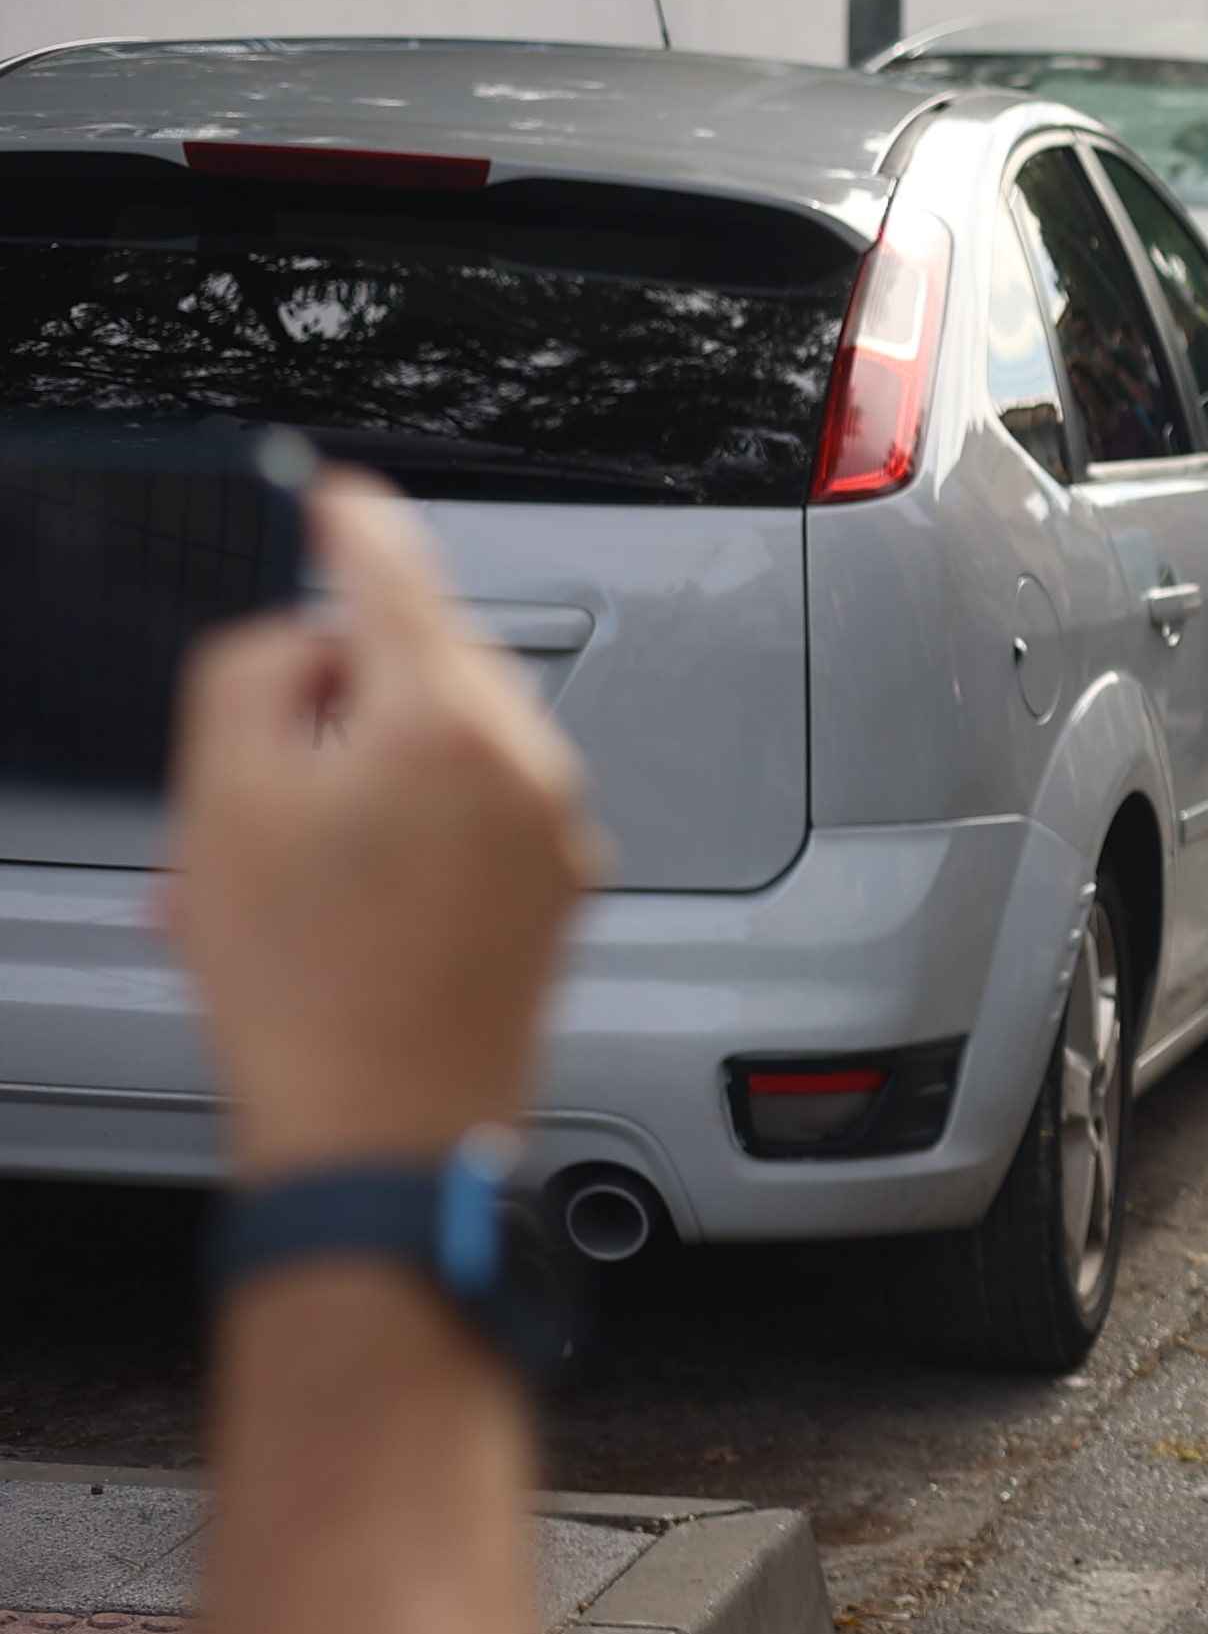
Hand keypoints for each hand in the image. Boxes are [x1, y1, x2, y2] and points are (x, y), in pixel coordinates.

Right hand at [165, 472, 603, 1178]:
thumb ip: (255, 674)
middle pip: (426, 666)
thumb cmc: (304, 985)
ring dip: (362, 777)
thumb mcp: (221, 795)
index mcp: (450, 721)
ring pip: (447, 749)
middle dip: (341, 701)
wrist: (382, 1132)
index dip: (350, 528)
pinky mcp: (559, 888)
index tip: (334, 501)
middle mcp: (529, 763)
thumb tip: (305, 644)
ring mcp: (556, 831)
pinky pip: (474, 818)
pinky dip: (402, 833)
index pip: (397, 574)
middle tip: (260, 776)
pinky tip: (331, 902)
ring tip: (280, 867)